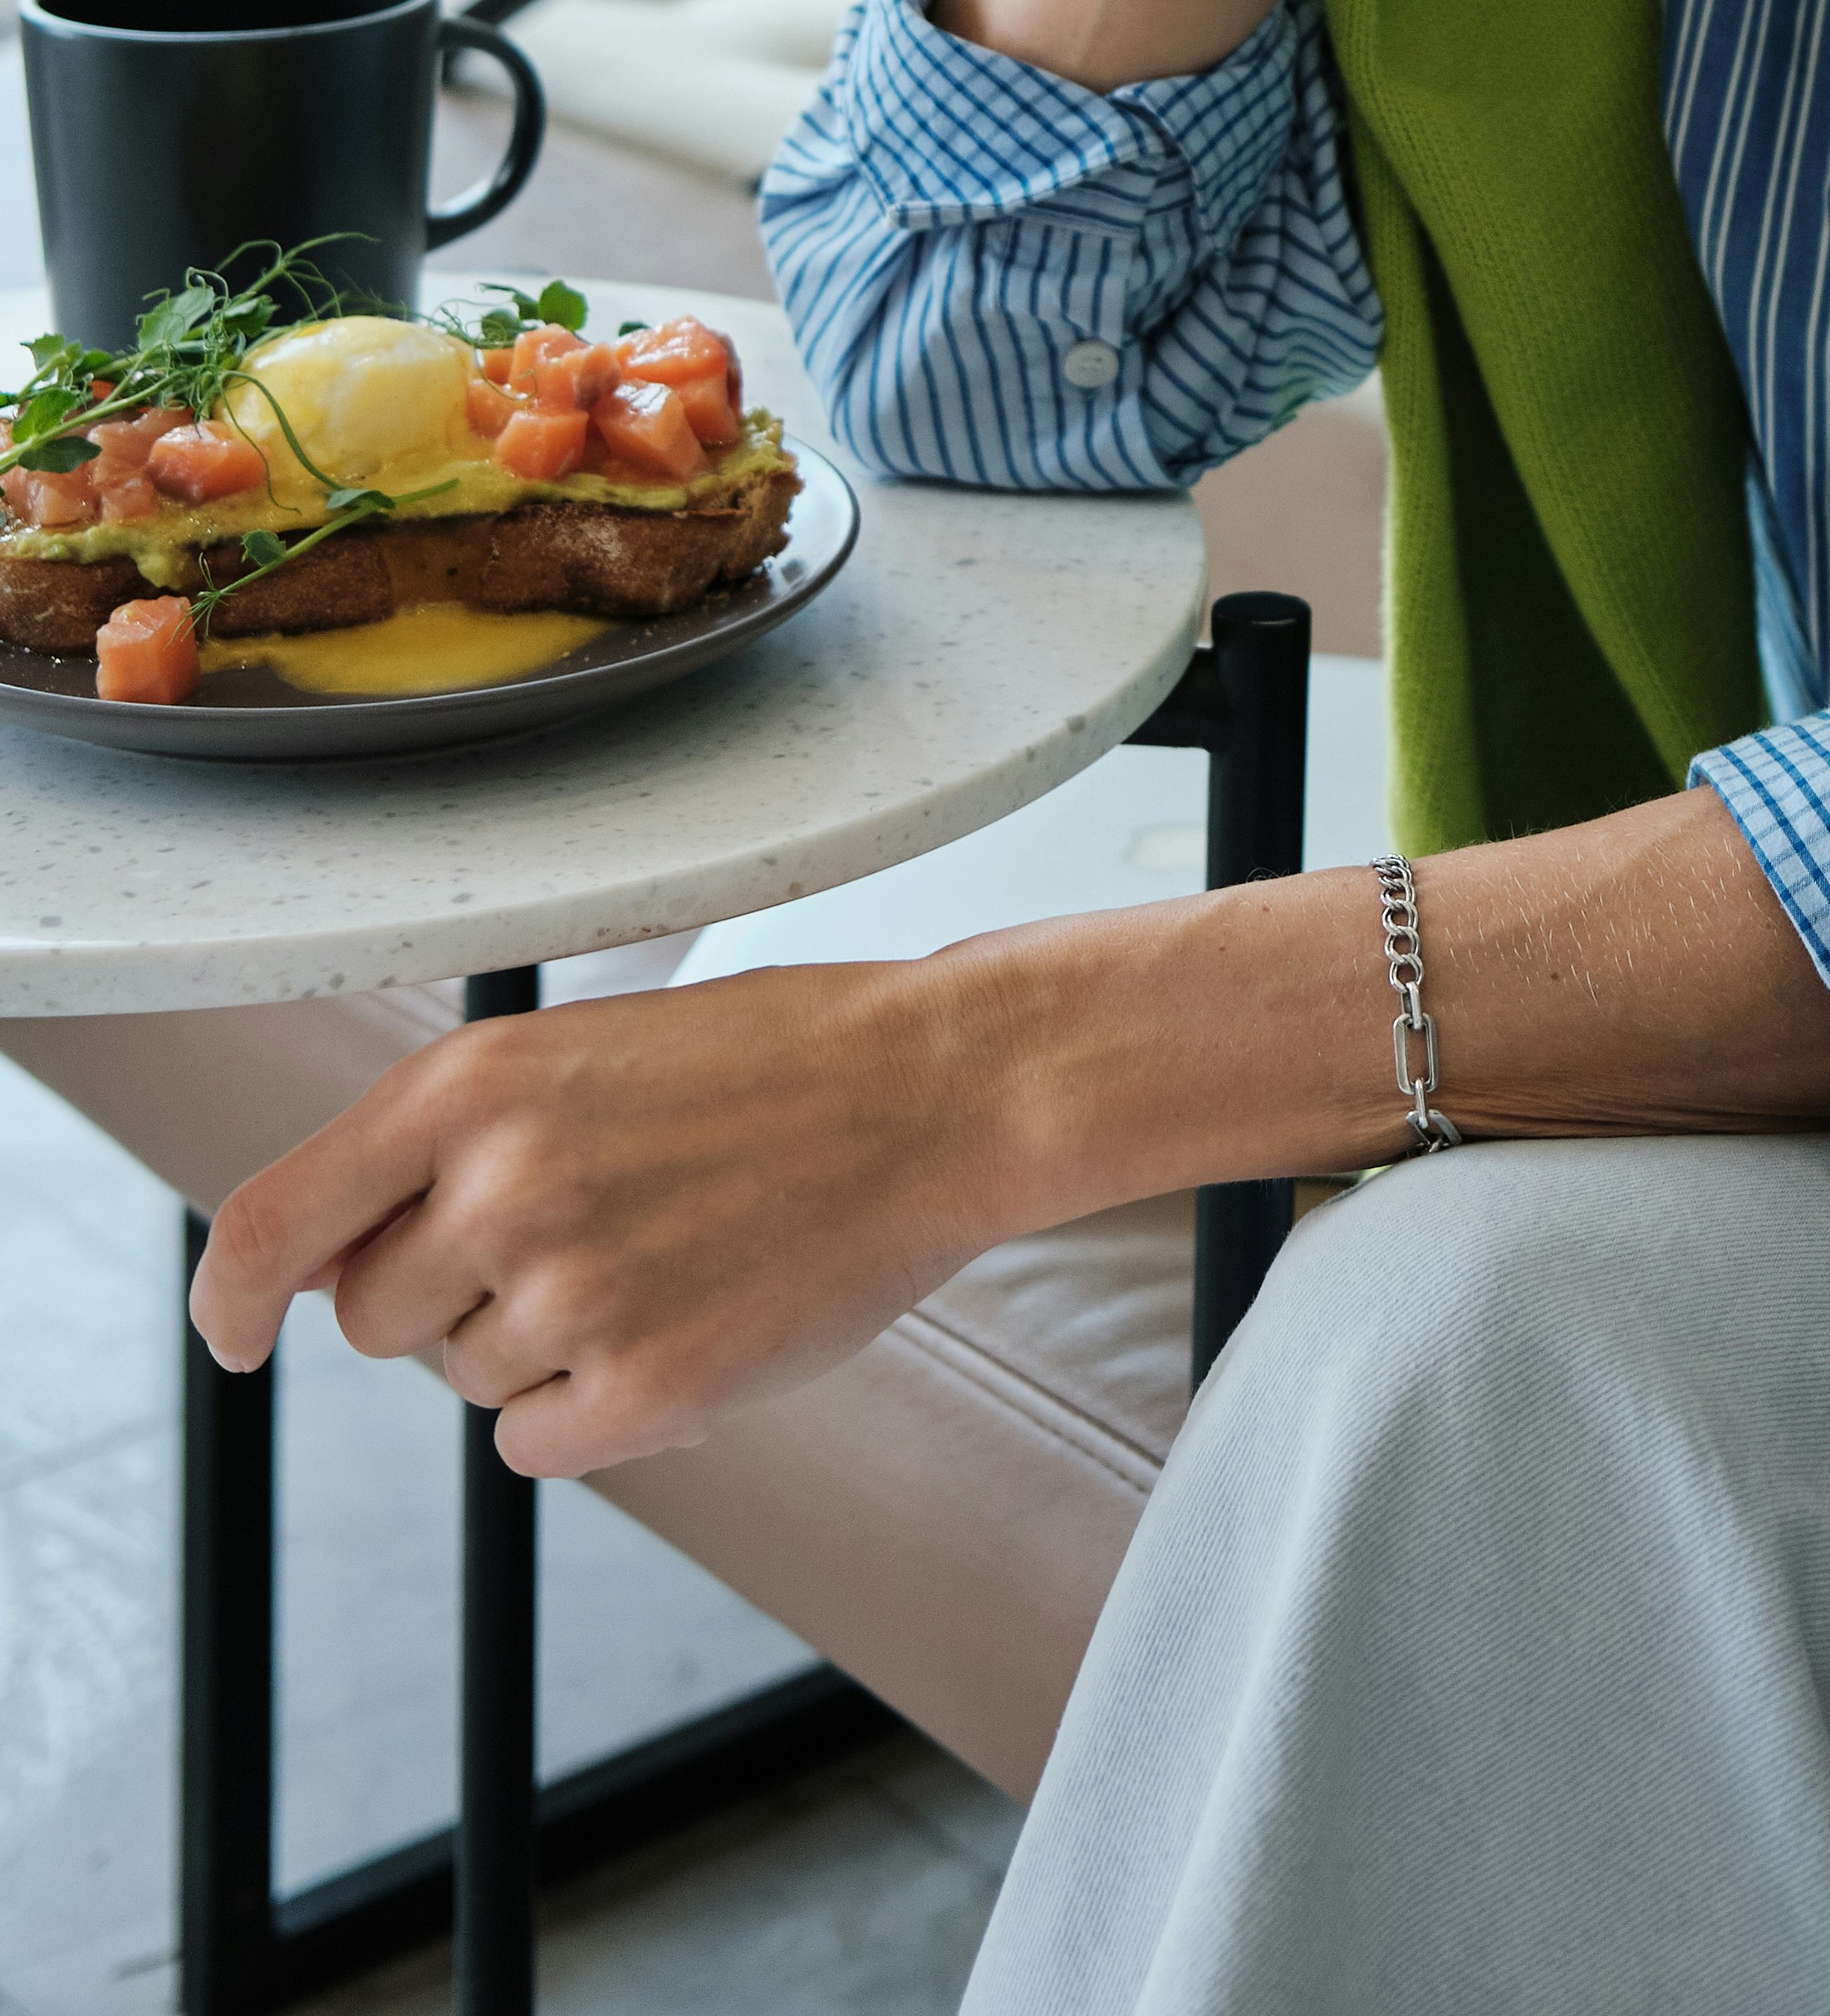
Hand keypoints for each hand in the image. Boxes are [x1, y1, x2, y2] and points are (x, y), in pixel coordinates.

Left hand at [188, 960, 1033, 1476]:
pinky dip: (596, 1407)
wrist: (937, 1092)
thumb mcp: (582, 1050)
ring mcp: (572, 1293)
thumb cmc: (771, 1062)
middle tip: (577, 1236)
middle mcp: (500, 1188)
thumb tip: (344, 1257)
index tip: (235, 1336)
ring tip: (664, 1255)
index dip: (229, 1298)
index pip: (273, 1224)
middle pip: (376, 1320)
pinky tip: (683, 1321)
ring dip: (545, 1344)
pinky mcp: (645, 1388)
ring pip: (471, 1379)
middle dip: (449, 1299)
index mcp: (471, 1087)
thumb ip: (456, 1140)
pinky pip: (539, 1441)